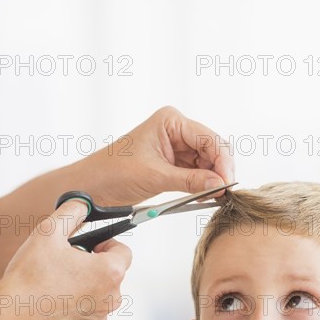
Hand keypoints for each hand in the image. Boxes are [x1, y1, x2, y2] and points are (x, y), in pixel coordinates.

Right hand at [0, 201, 131, 319]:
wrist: (11, 315)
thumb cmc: (30, 277)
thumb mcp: (49, 231)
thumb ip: (71, 211)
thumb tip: (82, 204)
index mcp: (109, 273)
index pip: (124, 252)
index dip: (107, 244)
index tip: (91, 246)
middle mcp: (111, 298)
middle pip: (112, 273)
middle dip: (95, 264)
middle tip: (70, 261)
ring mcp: (99, 318)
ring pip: (100, 294)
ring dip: (87, 285)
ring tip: (61, 280)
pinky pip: (88, 312)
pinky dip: (78, 305)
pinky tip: (56, 298)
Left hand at [89, 106, 234, 205]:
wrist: (93, 186)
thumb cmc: (113, 172)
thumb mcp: (155, 177)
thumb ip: (190, 181)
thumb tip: (219, 184)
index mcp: (171, 122)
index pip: (209, 139)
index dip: (222, 162)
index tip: (227, 183)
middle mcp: (177, 131)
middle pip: (213, 150)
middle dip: (220, 171)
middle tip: (224, 193)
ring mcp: (177, 148)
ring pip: (208, 163)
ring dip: (213, 180)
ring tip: (214, 197)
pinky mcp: (175, 165)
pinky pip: (198, 174)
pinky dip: (204, 185)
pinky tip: (206, 195)